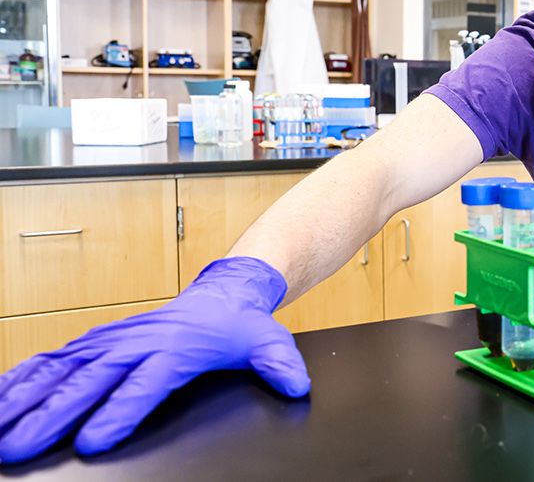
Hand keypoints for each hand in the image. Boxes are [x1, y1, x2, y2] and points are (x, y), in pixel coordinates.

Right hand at [0, 257, 309, 462]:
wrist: (223, 293)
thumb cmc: (239, 326)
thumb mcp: (268, 341)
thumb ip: (280, 364)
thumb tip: (296, 384)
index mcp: (173, 349)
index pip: (142, 385)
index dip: (118, 412)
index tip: (92, 441)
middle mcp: (134, 343)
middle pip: (89, 384)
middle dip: (51, 417)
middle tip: (18, 448)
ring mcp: (109, 341)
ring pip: (58, 372)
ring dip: (22, 400)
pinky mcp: (93, 343)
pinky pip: (49, 361)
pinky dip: (19, 379)